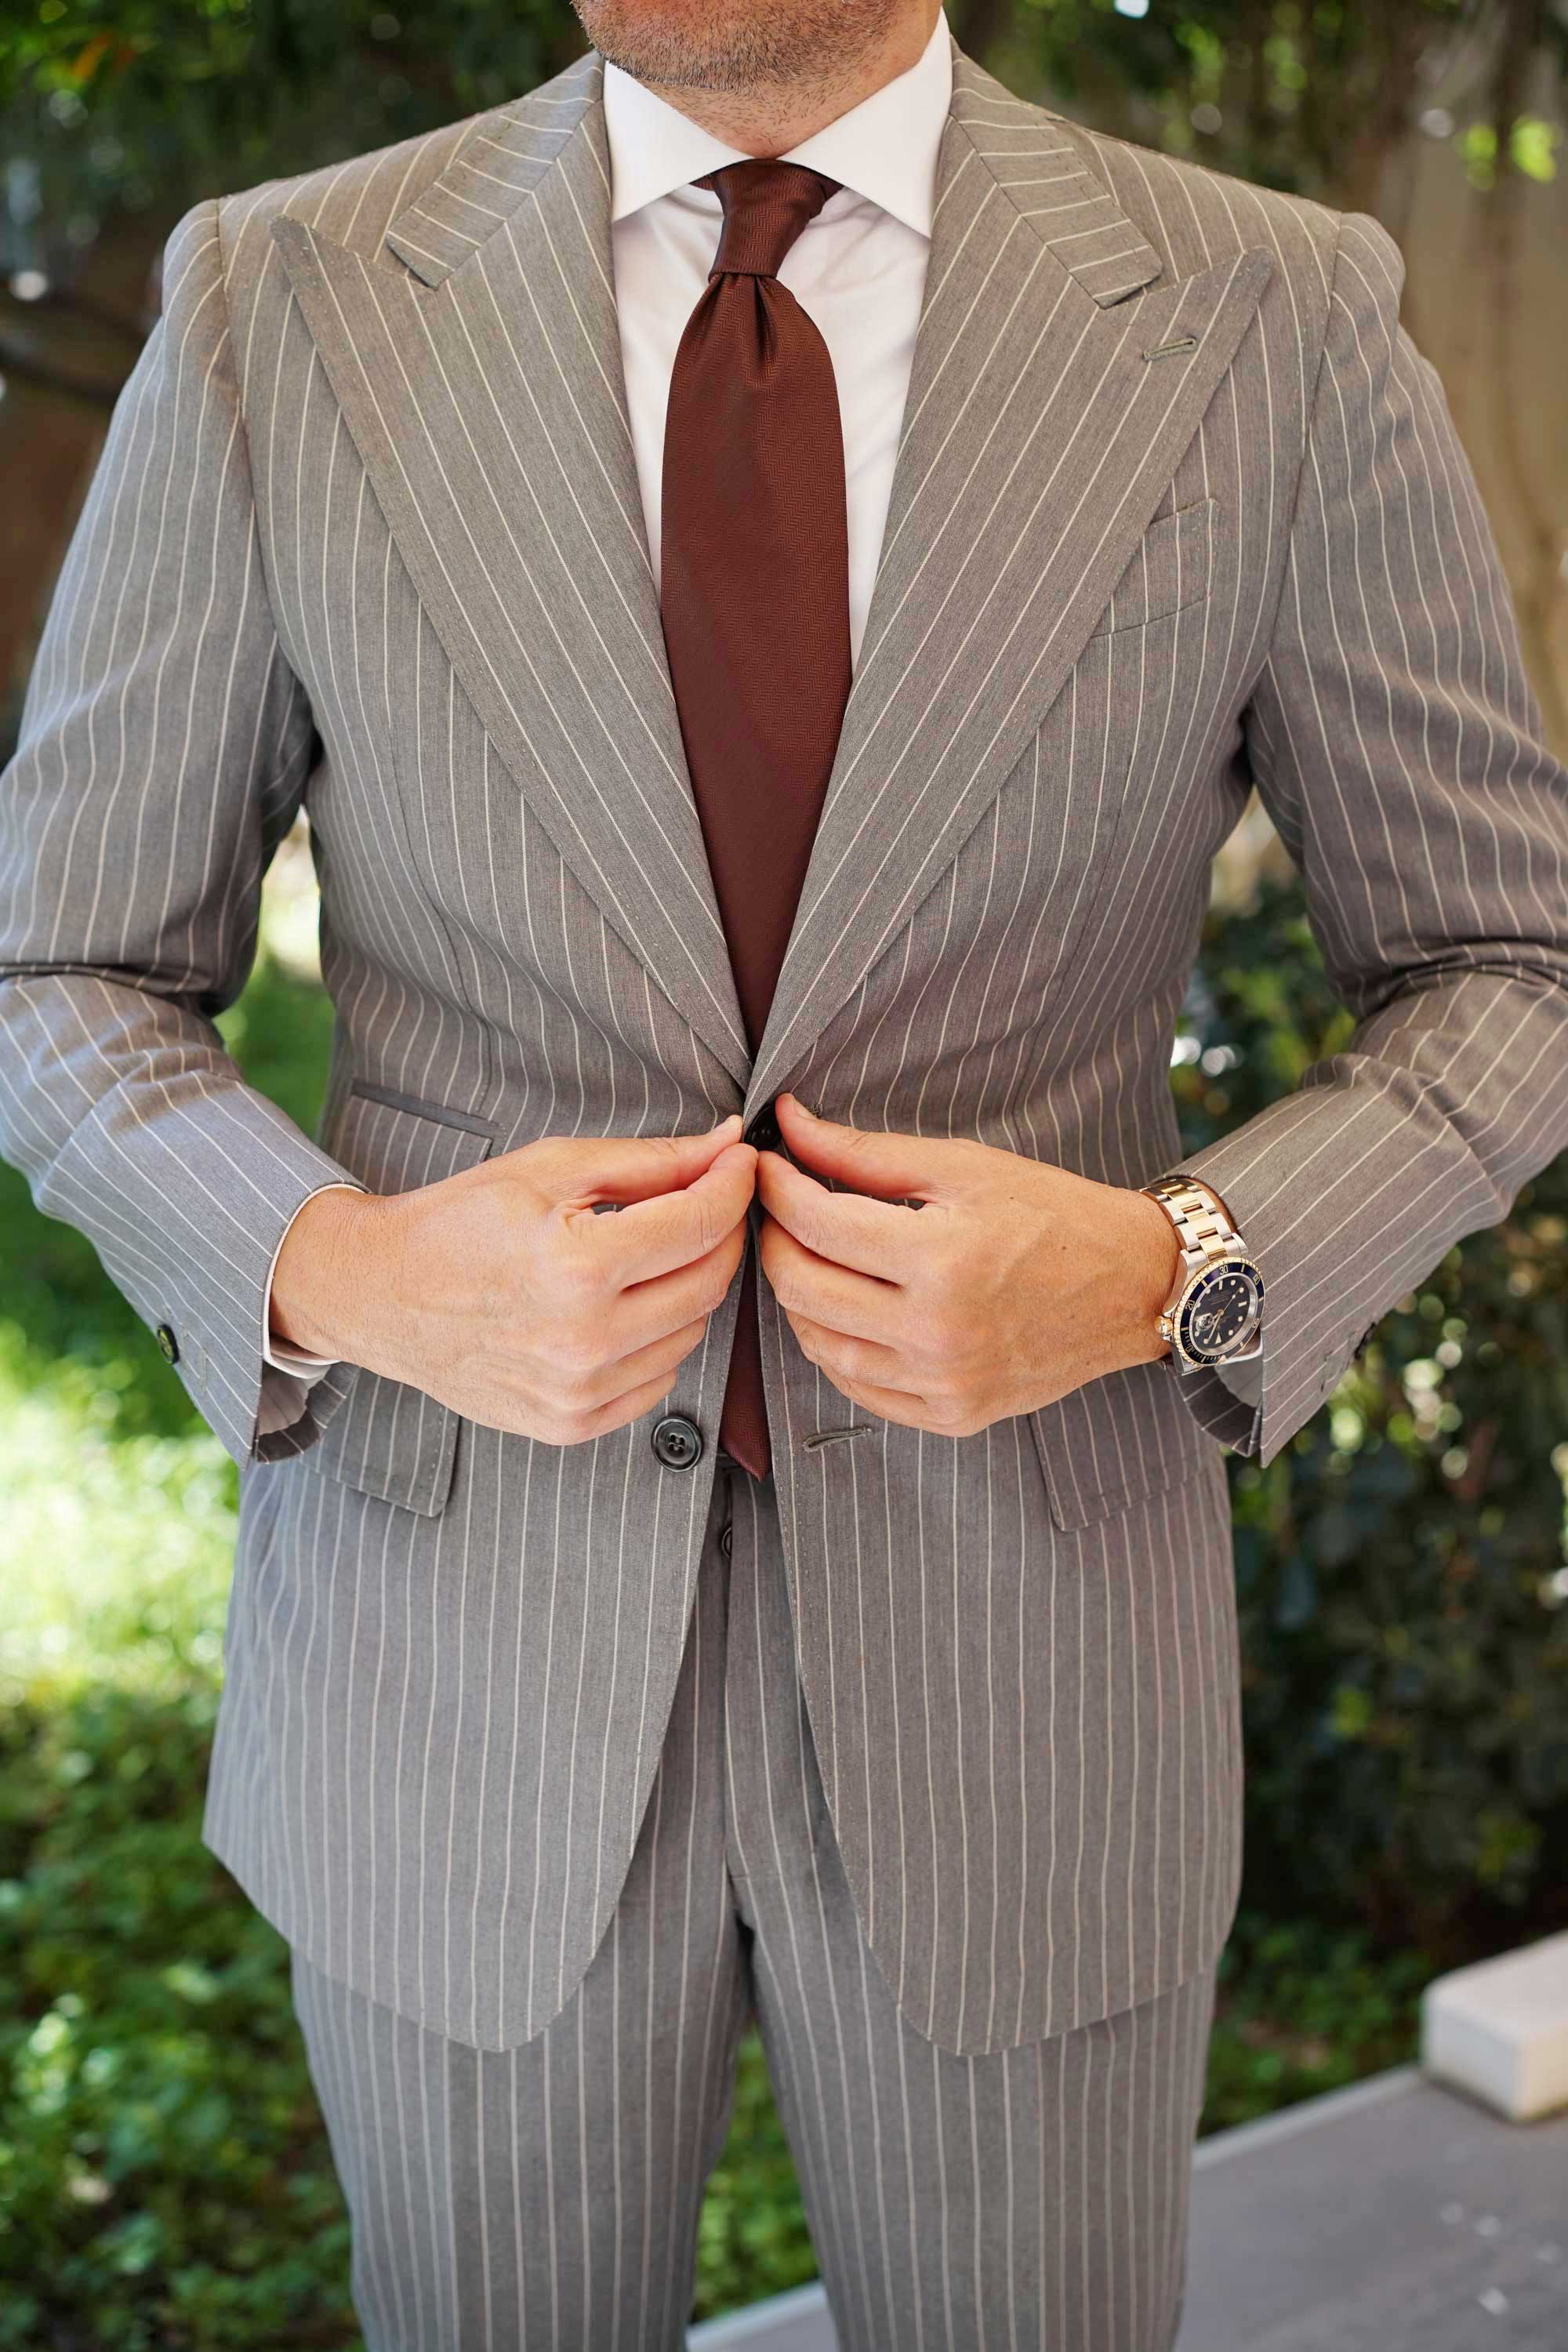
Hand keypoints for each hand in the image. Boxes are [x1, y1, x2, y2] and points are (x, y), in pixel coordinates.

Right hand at [269, 1116, 756, 1444]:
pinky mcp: (571, 1424)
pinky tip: (622, 1308)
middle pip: (709, 1280)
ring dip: (688, 1286)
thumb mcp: (551, 1169)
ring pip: (693, 1332)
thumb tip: (725, 1147)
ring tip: (646, 1255)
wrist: (382, 1295)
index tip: (738, 1161)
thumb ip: (650, 1162)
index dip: (733, 1184)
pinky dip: (658, 1339)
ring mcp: (579, 1391)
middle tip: (702, 1200)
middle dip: (719, 1231)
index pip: (702, 1224)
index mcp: (580, 1267)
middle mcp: (586, 1340)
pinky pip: (659, 1380)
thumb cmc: (459, 1222)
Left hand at [755, 1093, 1180, 1437]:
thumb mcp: (963, 1167)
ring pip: (819, 1345)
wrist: (1132, 1286)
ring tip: (811, 1256)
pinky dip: (835, 1347)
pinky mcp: (951, 1414)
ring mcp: (943, 1383)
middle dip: (774, 1239)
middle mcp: (936, 1332)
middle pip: (802, 1288)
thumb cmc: (1053, 1215)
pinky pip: (859, 1388)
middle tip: (783, 1210)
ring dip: (798, 1296)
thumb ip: (866, 1153)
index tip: (769, 1164)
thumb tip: (789, 1124)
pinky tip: (845, 1310)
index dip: (777, 1187)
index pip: (816, 1224)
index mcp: (941, 1260)